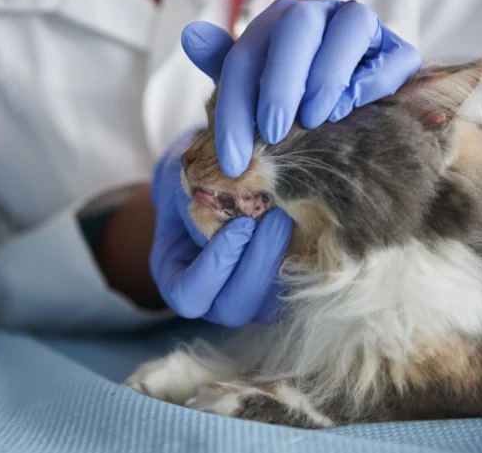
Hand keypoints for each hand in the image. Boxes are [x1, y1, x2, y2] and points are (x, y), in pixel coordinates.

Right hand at [149, 130, 292, 326]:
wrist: (215, 173)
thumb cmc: (193, 177)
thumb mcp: (186, 184)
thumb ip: (203, 204)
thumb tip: (241, 218)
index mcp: (174, 277)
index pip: (187, 295)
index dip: (214, 266)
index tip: (241, 225)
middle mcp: (209, 297)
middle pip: (232, 308)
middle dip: (257, 265)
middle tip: (276, 220)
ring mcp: (244, 295)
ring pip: (266, 306)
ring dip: (282, 264)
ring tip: (290, 219)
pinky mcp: (275, 286)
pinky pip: (292, 289)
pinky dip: (302, 263)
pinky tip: (307, 226)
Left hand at [181, 0, 421, 176]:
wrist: (347, 108)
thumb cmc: (290, 100)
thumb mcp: (253, 87)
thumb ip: (223, 63)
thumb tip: (190, 35)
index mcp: (276, 23)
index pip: (246, 58)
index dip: (235, 109)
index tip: (233, 160)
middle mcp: (318, 15)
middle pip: (297, 28)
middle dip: (281, 82)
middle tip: (274, 131)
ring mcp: (360, 27)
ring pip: (350, 26)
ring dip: (327, 75)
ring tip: (316, 119)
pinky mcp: (398, 51)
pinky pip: (392, 56)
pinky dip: (372, 81)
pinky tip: (351, 108)